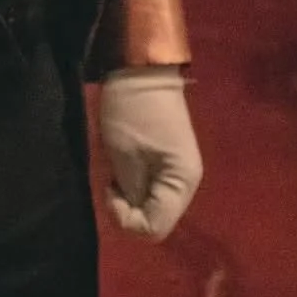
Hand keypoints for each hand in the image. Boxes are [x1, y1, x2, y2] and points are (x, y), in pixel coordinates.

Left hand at [98, 67, 201, 239]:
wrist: (140, 69)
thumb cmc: (132, 110)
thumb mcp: (124, 155)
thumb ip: (131, 195)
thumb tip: (131, 221)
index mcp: (181, 183)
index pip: (154, 228)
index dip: (126, 219)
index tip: (109, 190)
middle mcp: (186, 184)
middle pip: (154, 219)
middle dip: (126, 207)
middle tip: (110, 180)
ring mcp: (178, 172)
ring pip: (150, 205)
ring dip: (128, 194)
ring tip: (114, 169)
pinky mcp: (167, 162)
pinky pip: (149, 188)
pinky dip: (131, 183)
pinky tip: (120, 164)